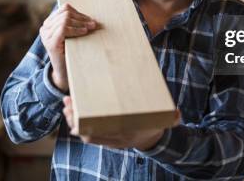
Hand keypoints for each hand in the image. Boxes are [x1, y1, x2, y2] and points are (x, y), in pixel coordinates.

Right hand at [39, 3, 97, 91]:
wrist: (64, 72)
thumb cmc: (70, 52)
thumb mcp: (71, 35)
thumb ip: (74, 24)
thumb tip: (90, 15)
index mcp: (49, 23)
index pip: (64, 9)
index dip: (79, 12)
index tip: (90, 20)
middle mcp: (45, 28)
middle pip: (66, 13)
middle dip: (82, 18)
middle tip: (93, 24)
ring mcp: (46, 35)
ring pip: (65, 19)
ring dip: (81, 23)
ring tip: (91, 27)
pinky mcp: (51, 43)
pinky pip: (63, 29)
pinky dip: (76, 29)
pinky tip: (84, 32)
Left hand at [63, 96, 180, 150]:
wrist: (153, 141)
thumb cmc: (155, 124)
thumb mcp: (164, 120)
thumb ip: (171, 117)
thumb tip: (177, 114)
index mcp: (125, 134)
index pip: (100, 132)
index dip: (85, 123)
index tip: (77, 107)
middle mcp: (114, 138)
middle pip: (87, 132)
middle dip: (74, 117)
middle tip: (67, 102)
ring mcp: (109, 139)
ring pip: (85, 133)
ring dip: (73, 119)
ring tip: (66, 104)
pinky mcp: (106, 137)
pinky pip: (88, 133)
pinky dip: (78, 123)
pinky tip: (73, 111)